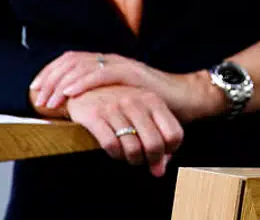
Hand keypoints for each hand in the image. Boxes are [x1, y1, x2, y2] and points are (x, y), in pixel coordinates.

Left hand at [30, 51, 223, 122]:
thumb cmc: (153, 103)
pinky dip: (82, 82)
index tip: (36, 90)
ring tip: (49, 100)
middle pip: (71, 60)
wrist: (186, 98)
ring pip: (82, 65)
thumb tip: (76, 111)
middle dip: (50, 78)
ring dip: (61, 82)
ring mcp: (123, 65)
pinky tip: (70, 93)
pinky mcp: (133, 74)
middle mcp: (113, 60)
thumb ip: (101, 99)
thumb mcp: (121, 99)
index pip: (71, 60)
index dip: (50, 72)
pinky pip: (102, 74)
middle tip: (38, 98)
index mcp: (108, 64)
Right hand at [64, 85, 183, 176]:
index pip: (174, 134)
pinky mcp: (95, 115)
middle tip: (143, 161)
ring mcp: (116, 108)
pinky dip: (115, 154)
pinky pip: (110, 144)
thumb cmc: (119, 105)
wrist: (85, 88)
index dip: (169, 151)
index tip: (161, 155)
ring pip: (133, 148)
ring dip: (132, 159)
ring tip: (129, 157)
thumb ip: (157, 137)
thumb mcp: (143, 112)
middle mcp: (137, 103)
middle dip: (150, 160)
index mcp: (154, 101)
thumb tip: (160, 171)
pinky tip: (115, 152)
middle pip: (155, 145)